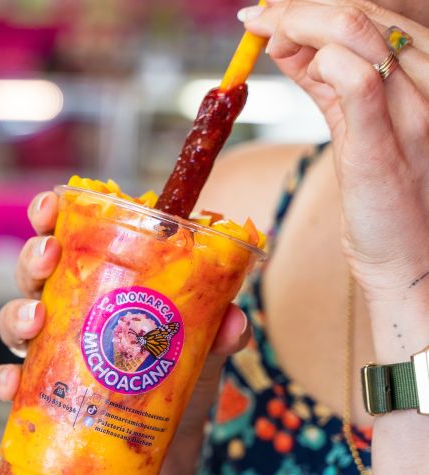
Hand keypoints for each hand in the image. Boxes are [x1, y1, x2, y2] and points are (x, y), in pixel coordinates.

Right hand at [0, 191, 251, 437]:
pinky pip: (10, 381)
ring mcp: (49, 351)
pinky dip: (4, 380)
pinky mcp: (42, 393)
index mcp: (98, 280)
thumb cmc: (178, 374)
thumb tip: (233, 323)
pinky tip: (12, 382)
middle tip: (49, 256)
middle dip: (32, 258)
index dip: (50, 215)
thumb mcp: (203, 345)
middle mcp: (65, 310)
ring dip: (16, 315)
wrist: (167, 441)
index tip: (52, 204)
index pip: (66, 237)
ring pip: (14, 321)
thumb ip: (218, 327)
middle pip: (33, 273)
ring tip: (35, 321)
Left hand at [239, 0, 428, 303]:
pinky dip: (317, 61)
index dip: (315, 2)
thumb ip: (325, 78)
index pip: (375, 9)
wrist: (409, 253)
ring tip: (265, 35)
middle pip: (363, 11)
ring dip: (298, 24)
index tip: (270, 8)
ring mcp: (414, 108)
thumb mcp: (356, 120)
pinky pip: (355, 79)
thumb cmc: (383, 188)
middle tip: (257, 16)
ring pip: (356, 30)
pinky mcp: (384, 142)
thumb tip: (283, 38)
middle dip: (299, 7)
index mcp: (428, 69)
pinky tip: (295, 66)